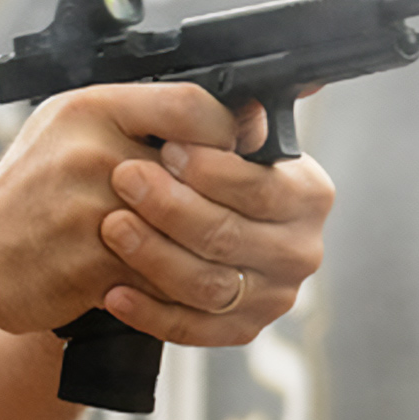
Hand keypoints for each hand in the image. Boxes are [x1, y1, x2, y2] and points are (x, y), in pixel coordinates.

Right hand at [0, 83, 242, 334]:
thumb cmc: (26, 193)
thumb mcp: (70, 130)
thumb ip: (141, 119)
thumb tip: (236, 119)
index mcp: (90, 110)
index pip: (190, 106)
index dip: (223, 133)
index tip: (228, 153)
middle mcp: (89, 154)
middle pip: (198, 174)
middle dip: (218, 200)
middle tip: (223, 211)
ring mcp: (90, 212)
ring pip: (188, 233)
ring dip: (201, 249)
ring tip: (196, 250)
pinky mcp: (91, 266)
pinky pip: (162, 277)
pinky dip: (170, 283)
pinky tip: (160, 278)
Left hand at [97, 100, 333, 345]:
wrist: (171, 225)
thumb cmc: (193, 172)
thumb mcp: (214, 137)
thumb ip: (227, 118)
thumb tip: (261, 90)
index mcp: (306, 196)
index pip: (261, 188)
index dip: (210, 170)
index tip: (165, 147)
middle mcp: (298, 250)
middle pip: (230, 236)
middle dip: (171, 207)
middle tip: (125, 178)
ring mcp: (271, 295)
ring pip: (209, 286)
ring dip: (154, 256)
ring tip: (112, 226)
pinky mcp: (240, 329)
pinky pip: (193, 328)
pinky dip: (149, 312)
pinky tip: (113, 290)